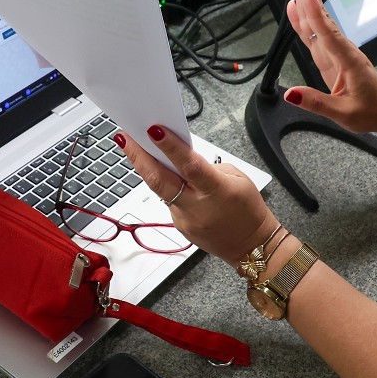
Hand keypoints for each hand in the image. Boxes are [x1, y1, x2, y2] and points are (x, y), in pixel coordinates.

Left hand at [117, 124, 277, 267]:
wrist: (251, 247)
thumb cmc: (248, 210)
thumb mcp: (238, 178)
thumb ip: (208, 166)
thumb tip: (181, 157)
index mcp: (217, 190)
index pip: (189, 166)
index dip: (169, 147)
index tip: (153, 130)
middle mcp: (198, 207)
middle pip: (160, 180)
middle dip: (139, 156)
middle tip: (124, 137)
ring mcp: (185, 219)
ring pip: (160, 190)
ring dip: (148, 169)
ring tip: (137, 148)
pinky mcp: (179, 226)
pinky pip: (168, 201)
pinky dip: (165, 186)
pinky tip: (166, 176)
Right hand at [283, 0, 376, 134]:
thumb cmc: (371, 111)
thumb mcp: (344, 114)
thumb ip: (317, 103)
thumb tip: (291, 93)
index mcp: (347, 62)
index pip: (327, 34)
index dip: (315, 13)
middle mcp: (341, 51)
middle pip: (321, 18)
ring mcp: (335, 52)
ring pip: (317, 21)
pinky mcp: (330, 56)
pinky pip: (315, 33)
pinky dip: (304, 18)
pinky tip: (294, 7)